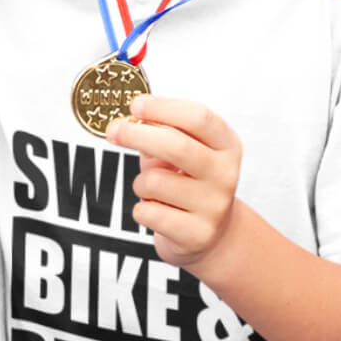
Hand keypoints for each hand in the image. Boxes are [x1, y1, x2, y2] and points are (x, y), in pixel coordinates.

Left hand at [107, 96, 241, 270]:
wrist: (212, 235)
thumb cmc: (189, 184)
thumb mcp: (183, 153)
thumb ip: (162, 134)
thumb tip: (132, 121)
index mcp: (226, 146)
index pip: (199, 118)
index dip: (164, 108)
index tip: (136, 105)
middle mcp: (225, 174)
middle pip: (177, 146)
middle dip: (138, 135)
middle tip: (114, 130)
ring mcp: (214, 206)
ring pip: (155, 182)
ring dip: (140, 183)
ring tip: (151, 189)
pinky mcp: (197, 234)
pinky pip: (148, 212)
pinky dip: (141, 209)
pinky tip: (156, 210)